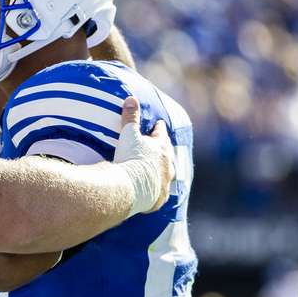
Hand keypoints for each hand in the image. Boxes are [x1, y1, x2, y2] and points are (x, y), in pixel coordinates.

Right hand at [113, 96, 173, 214]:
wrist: (132, 186)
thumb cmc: (130, 158)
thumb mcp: (128, 134)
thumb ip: (130, 117)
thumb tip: (132, 98)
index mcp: (161, 148)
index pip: (161, 134)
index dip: (158, 128)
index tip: (159, 123)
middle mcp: (167, 165)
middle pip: (168, 154)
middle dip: (166, 150)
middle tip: (164, 148)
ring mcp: (164, 182)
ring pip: (168, 175)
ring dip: (165, 172)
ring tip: (163, 172)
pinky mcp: (159, 198)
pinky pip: (160, 194)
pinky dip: (158, 192)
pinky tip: (156, 195)